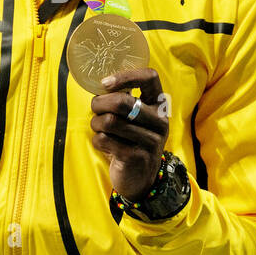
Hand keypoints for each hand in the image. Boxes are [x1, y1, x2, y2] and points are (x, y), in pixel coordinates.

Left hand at [90, 67, 168, 200]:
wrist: (141, 179)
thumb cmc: (132, 140)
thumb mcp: (136, 118)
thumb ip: (124, 100)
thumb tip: (100, 84)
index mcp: (160, 105)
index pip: (150, 77)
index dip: (125, 76)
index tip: (105, 83)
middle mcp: (160, 121)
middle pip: (121, 102)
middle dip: (99, 104)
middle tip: (95, 109)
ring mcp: (150, 141)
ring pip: (109, 121)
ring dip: (96, 123)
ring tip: (99, 128)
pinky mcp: (135, 157)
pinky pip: (104, 139)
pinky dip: (97, 140)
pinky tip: (104, 144)